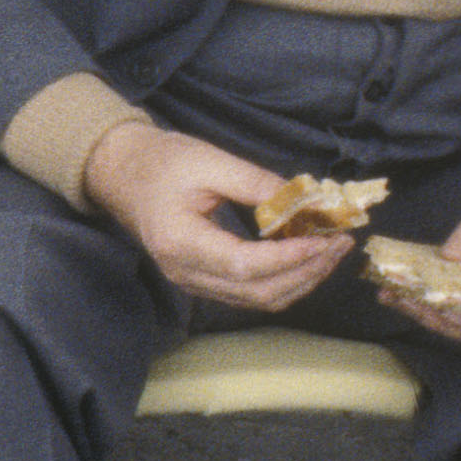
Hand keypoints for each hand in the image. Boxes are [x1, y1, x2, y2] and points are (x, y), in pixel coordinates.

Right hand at [76, 123, 349, 317]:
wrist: (121, 174)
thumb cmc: (160, 162)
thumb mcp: (209, 159)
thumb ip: (257, 183)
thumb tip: (307, 201)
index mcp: (181, 242)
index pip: (246, 265)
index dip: (290, 257)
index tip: (325, 239)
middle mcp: (185, 273)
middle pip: (258, 292)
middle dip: (307, 272)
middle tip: (339, 243)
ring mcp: (192, 282)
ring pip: (258, 300)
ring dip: (301, 280)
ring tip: (330, 251)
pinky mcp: (202, 280)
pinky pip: (250, 294)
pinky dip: (284, 280)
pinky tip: (304, 258)